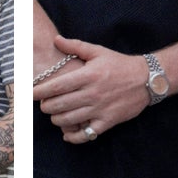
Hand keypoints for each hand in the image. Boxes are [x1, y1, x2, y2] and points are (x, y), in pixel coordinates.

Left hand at [34, 36, 149, 143]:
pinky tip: (67, 133)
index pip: (57, 86)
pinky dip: (73, 137)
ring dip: (56, 119)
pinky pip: (86, 134)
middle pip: (59, 105)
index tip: (29, 93)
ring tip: (54, 115)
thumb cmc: (120, 64)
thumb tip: (56, 40)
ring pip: (68, 120)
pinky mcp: (108, 121)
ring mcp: (100, 109)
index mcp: (88, 75)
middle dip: (45, 106)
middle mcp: (92, 93)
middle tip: (43, 104)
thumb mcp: (98, 51)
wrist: (147, 79)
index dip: (40, 91)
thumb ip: (75, 46)